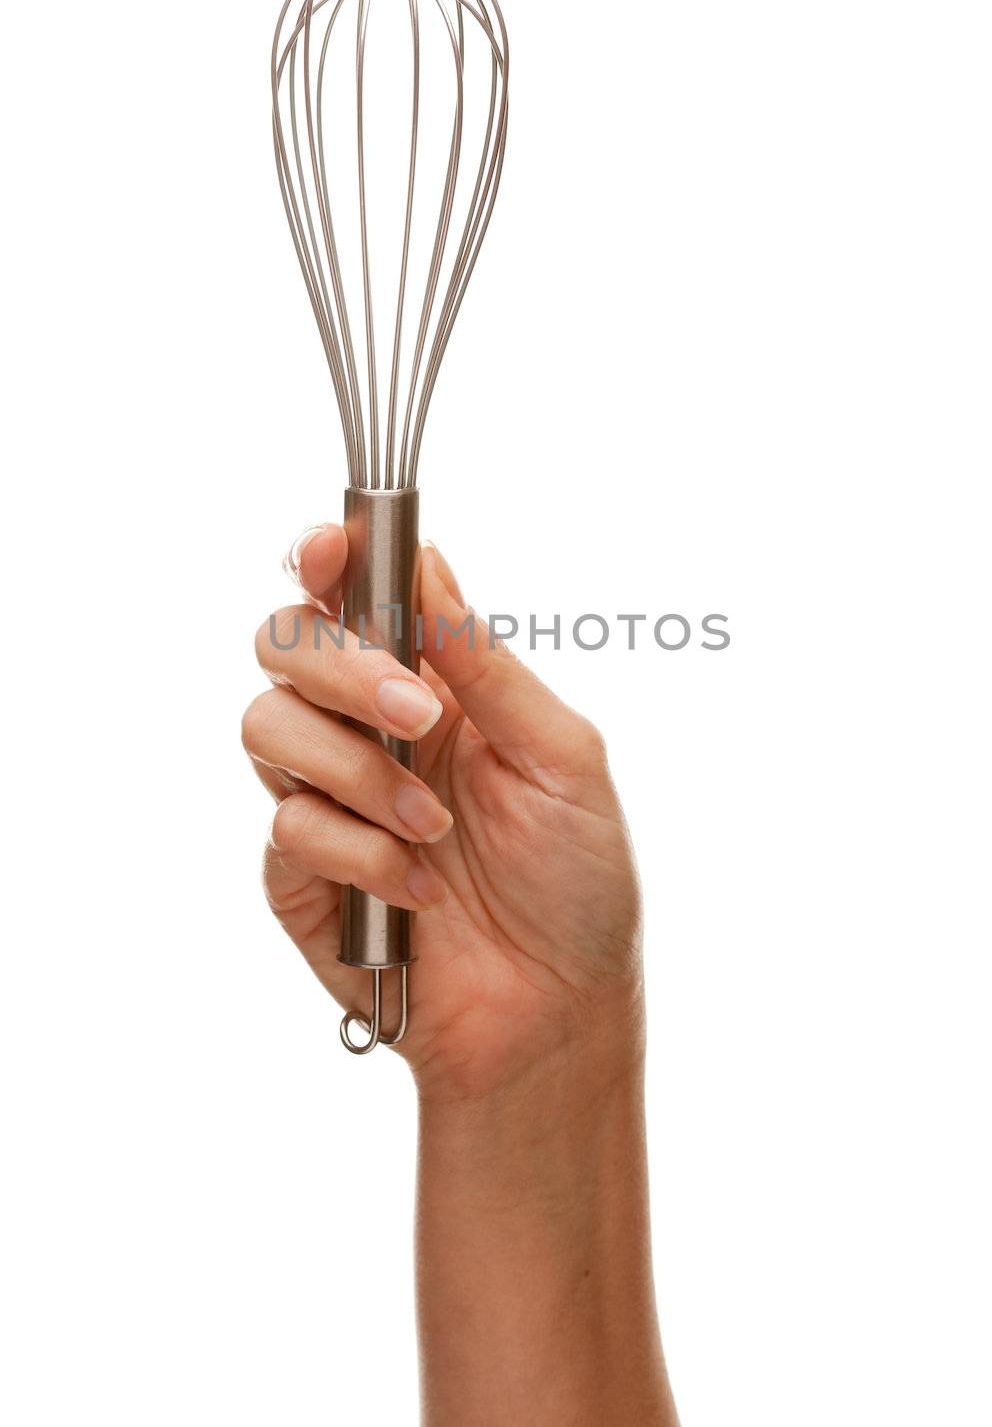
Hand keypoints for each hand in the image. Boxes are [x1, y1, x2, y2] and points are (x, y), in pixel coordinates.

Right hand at [242, 525, 644, 1100]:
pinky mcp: (300, 873)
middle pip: (285, 643)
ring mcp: (328, 798)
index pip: (355, 595)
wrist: (554, 1012)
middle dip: (343, 669)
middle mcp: (368, 728)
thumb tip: (429, 565)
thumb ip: (486, 664)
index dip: (328, 559)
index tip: (330, 554)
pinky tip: (416, 892)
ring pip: (268, 727)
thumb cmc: (576, 882)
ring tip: (431, 830)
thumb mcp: (562, 757)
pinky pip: (289, 829)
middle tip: (416, 715)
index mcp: (433, 686)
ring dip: (357, 772)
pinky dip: (360, 855)